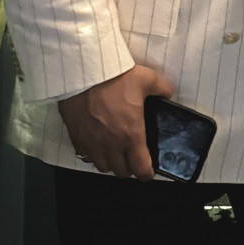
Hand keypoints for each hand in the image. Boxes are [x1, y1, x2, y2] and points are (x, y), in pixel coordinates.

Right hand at [58, 64, 173, 179]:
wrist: (83, 71)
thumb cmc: (113, 77)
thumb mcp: (146, 79)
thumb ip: (162, 89)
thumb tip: (167, 93)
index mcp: (131, 135)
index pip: (141, 169)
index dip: (147, 173)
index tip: (148, 170)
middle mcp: (112, 144)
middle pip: (121, 172)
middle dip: (129, 168)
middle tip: (132, 159)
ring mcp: (92, 142)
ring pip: (102, 166)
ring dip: (110, 163)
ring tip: (114, 152)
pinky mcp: (76, 136)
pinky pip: (84, 155)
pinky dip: (90, 154)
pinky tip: (95, 143)